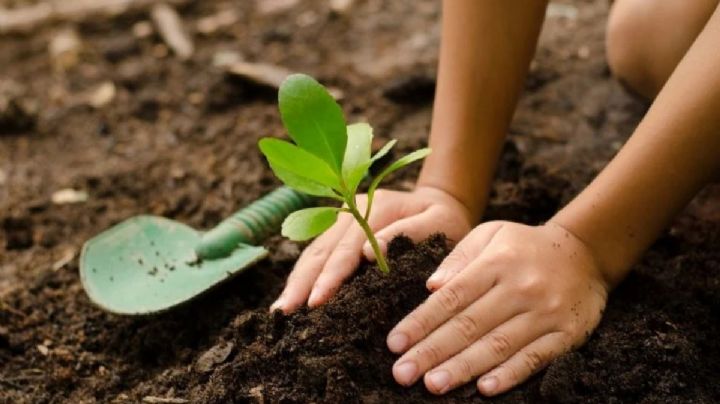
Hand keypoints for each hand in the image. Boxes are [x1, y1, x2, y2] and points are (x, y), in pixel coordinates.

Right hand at [270, 186, 473, 312]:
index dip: (331, 275)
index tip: (317, 301)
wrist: (442, 202)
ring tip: (280, 310)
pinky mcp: (338, 230)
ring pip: (312, 251)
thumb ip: (409, 233)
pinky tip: (291, 296)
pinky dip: (303, 275)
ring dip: (296, 281)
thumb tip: (369, 254)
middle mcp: (351, 209)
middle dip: (302, 282)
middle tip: (285, 312)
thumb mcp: (440, 223)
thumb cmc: (446, 220)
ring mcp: (341, 218)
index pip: (347, 247)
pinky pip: (316, 253)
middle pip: (321, 249)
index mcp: (376, 207)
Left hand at [387, 221, 609, 395]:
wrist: (585, 252)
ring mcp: (545, 313)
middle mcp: (520, 288)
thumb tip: (431, 287)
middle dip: (432, 351)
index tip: (395, 343)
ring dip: (463, 368)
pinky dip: (510, 375)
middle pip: (469, 325)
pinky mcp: (567, 334)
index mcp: (496, 263)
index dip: (421, 322)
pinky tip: (485, 389)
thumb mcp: (491, 233)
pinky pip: (535, 358)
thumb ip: (459, 257)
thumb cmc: (524, 246)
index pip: (451, 297)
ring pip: (498, 345)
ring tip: (433, 384)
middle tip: (402, 374)